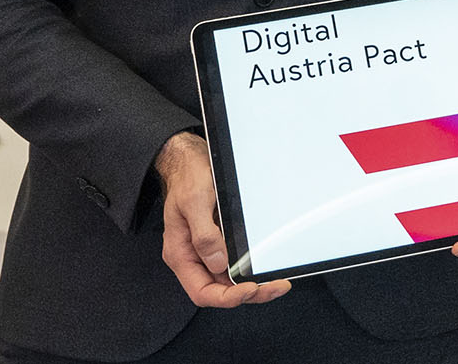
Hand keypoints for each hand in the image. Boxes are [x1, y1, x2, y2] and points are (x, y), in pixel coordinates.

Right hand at [155, 132, 289, 306]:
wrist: (192, 160)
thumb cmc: (188, 178)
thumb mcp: (194, 202)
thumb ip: (204, 234)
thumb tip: (218, 261)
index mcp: (181, 254)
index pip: (202, 291)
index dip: (226, 297)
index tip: (249, 290)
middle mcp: (194, 256)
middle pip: (220, 289)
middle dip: (248, 294)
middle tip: (274, 288)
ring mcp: (208, 249)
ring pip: (230, 279)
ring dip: (254, 284)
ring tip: (276, 283)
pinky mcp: (221, 239)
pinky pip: (236, 261)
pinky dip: (251, 268)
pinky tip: (266, 266)